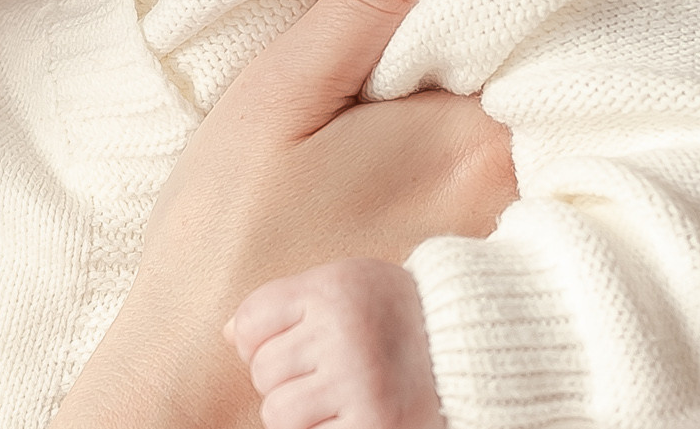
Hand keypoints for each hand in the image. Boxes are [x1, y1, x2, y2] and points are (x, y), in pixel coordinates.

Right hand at [50, 0, 513, 428]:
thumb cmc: (225, 240)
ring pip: (541, 146)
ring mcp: (512, 260)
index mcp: (477, 144)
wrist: (199, 394)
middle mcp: (520, 206)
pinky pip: (528, 206)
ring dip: (514, 104)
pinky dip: (505, 170)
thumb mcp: (279, 94)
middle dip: (521, 41)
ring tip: (434, 87)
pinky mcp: (487, 297)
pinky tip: (430, 168)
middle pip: (554, 89)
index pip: (547, 28)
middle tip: (458, 11)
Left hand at [228, 259, 444, 428]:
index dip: (257, 340)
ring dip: (296, 413)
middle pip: (263, 370)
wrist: (469, 348)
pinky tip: (345, 416)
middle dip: (283, 377)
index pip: (252, 321)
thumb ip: (288, 302)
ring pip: (278, 412)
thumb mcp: (346, 286)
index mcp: (335, 290)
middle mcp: (345, 333)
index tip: (287, 343)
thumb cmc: (394, 314)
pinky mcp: (374, 425)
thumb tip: (230, 335)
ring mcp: (359, 383)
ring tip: (332, 398)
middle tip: (323, 372)